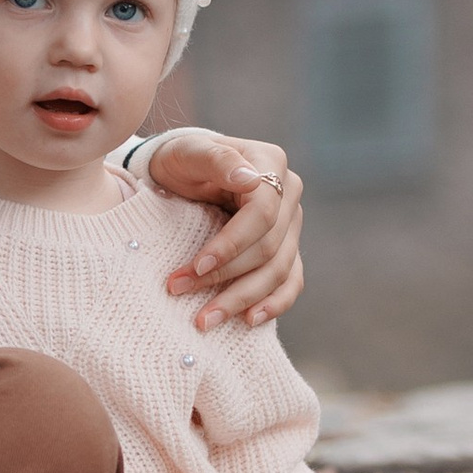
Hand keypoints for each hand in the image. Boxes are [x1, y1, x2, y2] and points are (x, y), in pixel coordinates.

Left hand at [142, 132, 305, 326]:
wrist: (184, 173)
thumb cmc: (183, 160)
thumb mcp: (190, 151)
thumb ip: (217, 158)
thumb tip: (249, 179)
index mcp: (271, 164)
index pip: (262, 212)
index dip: (232, 243)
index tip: (197, 265)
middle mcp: (289, 195)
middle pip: (269, 248)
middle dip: (225, 276)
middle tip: (181, 292)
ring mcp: (292, 225)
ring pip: (279, 271)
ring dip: (242, 299)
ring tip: (205, 319)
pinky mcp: (287, 249)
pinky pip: (291, 282)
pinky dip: (273, 304)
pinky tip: (249, 321)